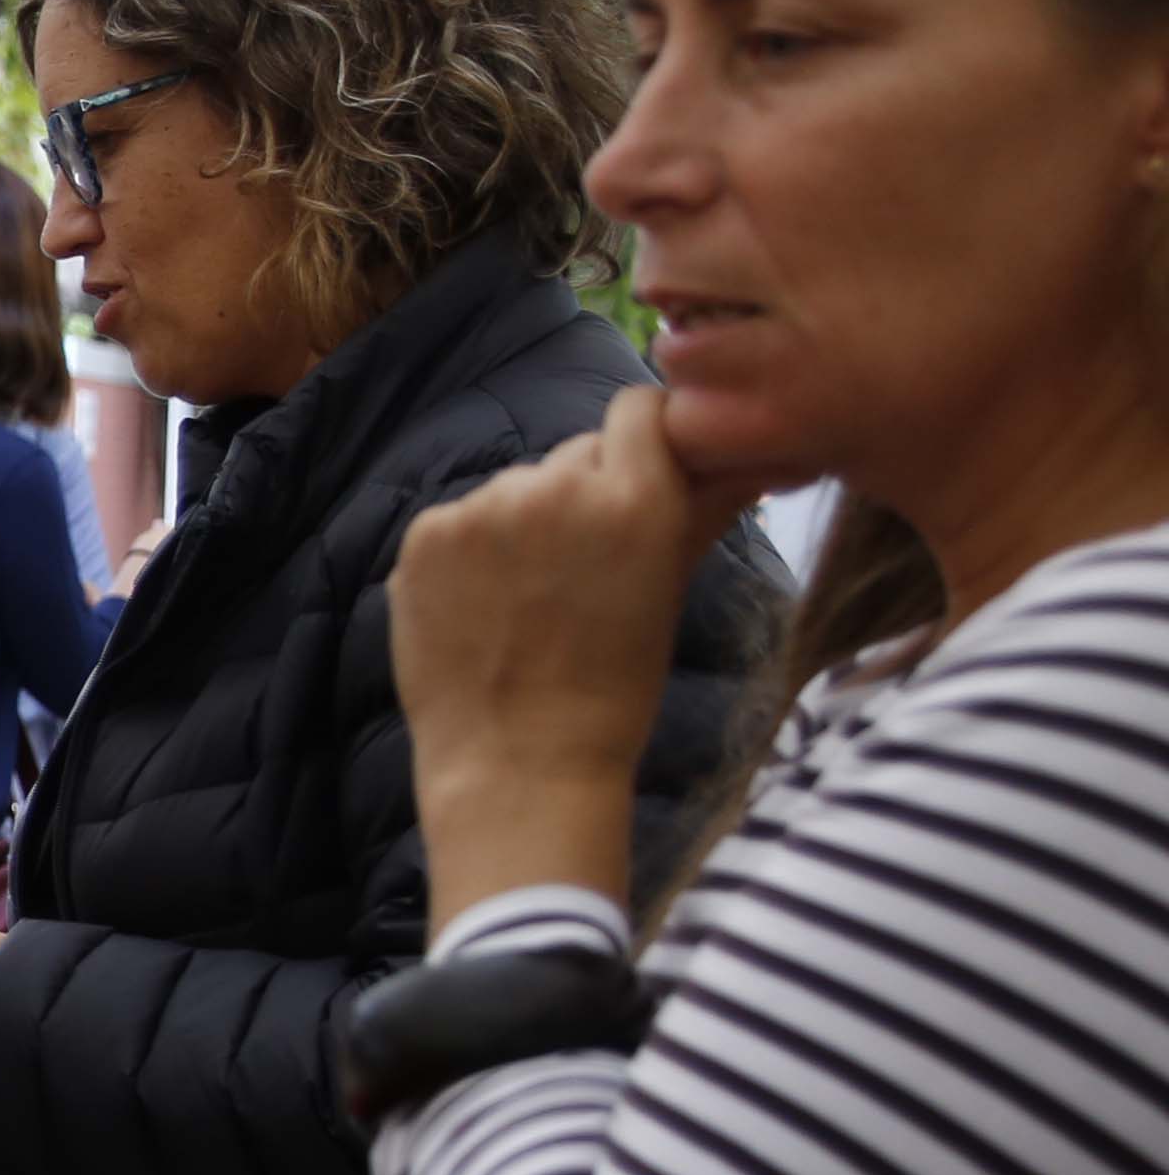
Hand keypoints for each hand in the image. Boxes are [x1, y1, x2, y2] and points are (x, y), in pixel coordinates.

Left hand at [390, 383, 748, 930]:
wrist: (519, 764)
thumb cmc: (613, 687)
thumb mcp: (669, 589)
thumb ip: (700, 507)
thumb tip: (749, 454)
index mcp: (633, 497)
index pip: (639, 410)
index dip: (641, 437)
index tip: (638, 471)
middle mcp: (555, 487)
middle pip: (576, 454)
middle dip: (584, 495)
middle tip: (581, 569)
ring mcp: (481, 509)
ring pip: (515, 487)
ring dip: (524, 523)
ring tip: (528, 600)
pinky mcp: (424, 535)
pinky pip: (458, 520)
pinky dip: (468, 552)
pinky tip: (481, 608)